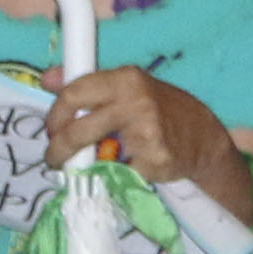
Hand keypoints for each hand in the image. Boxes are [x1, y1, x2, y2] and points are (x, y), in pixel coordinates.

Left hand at [42, 68, 230, 194]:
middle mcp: (136, 102)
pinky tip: (124, 169)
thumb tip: (48, 78)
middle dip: (59, 149)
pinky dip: (115, 175)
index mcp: (126, 79)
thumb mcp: (130, 88)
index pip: (73, 94)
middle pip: (78, 129)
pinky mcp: (154, 160)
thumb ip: (90, 84)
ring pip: (94, 156)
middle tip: (54, 158)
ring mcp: (146, 132)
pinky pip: (118, 173)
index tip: (52, 128)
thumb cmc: (162, 111)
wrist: (204, 139)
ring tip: (86, 166)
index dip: (55, 115)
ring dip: (83, 166)